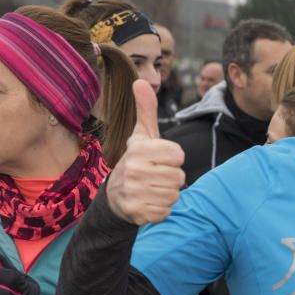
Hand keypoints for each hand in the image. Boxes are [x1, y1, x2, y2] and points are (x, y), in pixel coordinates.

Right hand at [106, 79, 185, 224]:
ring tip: (153, 189)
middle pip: (179, 177)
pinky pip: (166, 212)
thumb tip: (141, 81)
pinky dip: (161, 209)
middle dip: (172, 178)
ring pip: (174, 195)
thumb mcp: (141, 136)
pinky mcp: (137, 212)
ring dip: (168, 194)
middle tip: (156, 177)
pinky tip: (149, 202)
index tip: (160, 159)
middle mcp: (133, 170)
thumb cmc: (137, 161)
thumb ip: (146, 111)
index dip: (173, 159)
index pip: (178, 155)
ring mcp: (134, 192)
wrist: (115, 196)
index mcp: (138, 150)